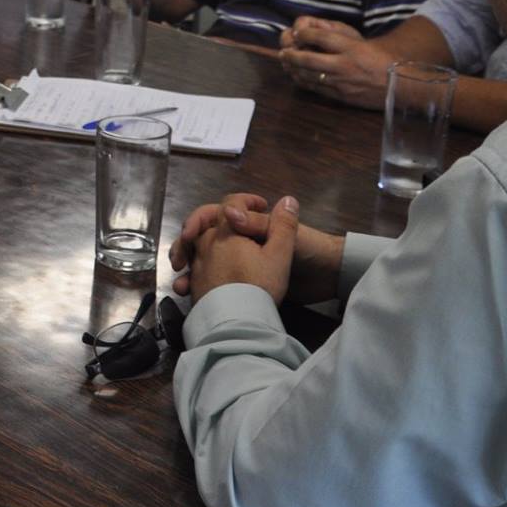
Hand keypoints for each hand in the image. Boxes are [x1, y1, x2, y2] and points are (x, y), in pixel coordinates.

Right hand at [171, 194, 343, 304]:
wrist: (329, 279)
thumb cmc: (310, 251)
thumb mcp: (284, 238)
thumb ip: (260, 224)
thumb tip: (228, 212)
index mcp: (249, 223)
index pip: (215, 214)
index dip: (199, 221)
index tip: (191, 235)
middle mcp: (240, 238)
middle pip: (203, 236)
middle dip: (186, 246)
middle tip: (178, 261)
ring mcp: (239, 260)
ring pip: (204, 259)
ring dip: (189, 268)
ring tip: (181, 283)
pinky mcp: (241, 281)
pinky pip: (214, 280)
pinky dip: (200, 286)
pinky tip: (191, 295)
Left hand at [279, 17, 389, 108]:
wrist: (400, 84)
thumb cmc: (382, 59)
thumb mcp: (363, 41)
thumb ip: (339, 36)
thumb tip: (314, 32)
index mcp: (352, 47)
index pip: (321, 36)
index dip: (304, 33)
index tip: (296, 32)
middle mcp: (344, 65)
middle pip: (308, 59)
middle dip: (291, 54)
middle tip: (284, 50)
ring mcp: (341, 82)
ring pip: (308, 76)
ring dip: (293, 69)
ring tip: (286, 62)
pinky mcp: (341, 96)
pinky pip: (315, 88)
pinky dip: (302, 81)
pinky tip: (297, 76)